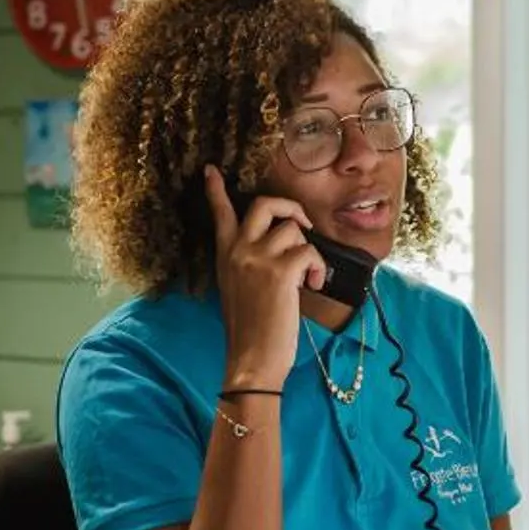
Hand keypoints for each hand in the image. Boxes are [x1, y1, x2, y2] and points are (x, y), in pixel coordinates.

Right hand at [204, 166, 322, 389]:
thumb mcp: (237, 289)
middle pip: (264, 203)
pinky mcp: (280, 272)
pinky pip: (308, 251)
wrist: (251, 359)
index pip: (220, 213)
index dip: (216, 190)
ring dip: (308, 250)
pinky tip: (312, 285)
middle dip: (289, 207)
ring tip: (306, 276)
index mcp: (225, 255)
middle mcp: (238, 251)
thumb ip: (248, 263)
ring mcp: (257, 259)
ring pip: (293, 229)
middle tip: (302, 224)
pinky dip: (316, 268)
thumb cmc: (250, 331)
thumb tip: (278, 246)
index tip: (211, 170)